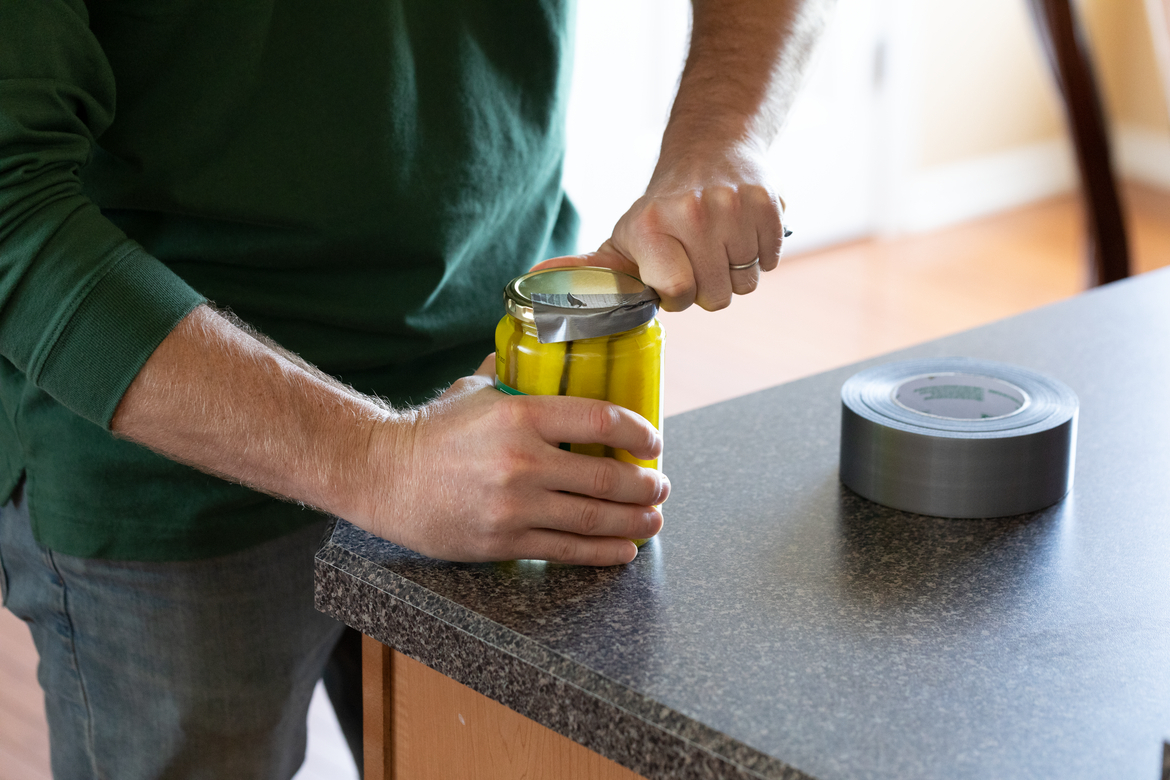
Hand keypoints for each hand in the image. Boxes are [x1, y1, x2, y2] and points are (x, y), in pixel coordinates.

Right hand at [357, 356, 668, 565]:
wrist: (382, 476)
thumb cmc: (432, 431)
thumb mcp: (475, 392)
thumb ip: (518, 380)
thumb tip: (553, 358)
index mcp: (519, 415)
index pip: (599, 418)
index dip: (638, 431)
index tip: (653, 441)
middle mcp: (521, 460)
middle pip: (606, 476)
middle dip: (645, 485)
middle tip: (660, 485)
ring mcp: (513, 506)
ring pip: (593, 518)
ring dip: (634, 521)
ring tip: (653, 518)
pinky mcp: (503, 541)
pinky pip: (566, 550)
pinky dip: (602, 552)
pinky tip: (624, 550)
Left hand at [534, 140, 784, 311]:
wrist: (709, 153)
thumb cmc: (662, 213)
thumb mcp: (622, 240)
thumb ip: (587, 271)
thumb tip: (532, 279)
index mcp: (651, 226)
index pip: (679, 294)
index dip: (679, 294)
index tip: (674, 275)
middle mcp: (691, 212)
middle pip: (717, 295)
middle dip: (709, 286)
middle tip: (698, 256)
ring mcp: (732, 205)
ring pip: (747, 281)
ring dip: (736, 271)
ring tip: (719, 243)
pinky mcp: (767, 202)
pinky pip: (770, 259)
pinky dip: (761, 254)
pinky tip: (742, 232)